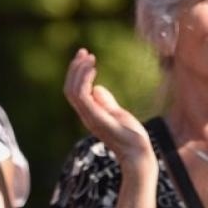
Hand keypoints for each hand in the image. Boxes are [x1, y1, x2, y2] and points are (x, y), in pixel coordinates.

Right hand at [63, 49, 154, 167]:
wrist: (138, 155)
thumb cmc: (131, 137)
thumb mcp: (118, 113)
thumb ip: (106, 102)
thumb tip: (97, 89)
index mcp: (89, 114)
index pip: (74, 91)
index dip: (76, 72)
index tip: (86, 56)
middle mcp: (86, 116)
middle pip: (70, 88)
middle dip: (75, 68)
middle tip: (85, 52)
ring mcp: (90, 118)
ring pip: (73, 91)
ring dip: (79, 71)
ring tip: (90, 58)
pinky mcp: (97, 119)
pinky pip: (82, 96)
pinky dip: (85, 79)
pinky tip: (94, 68)